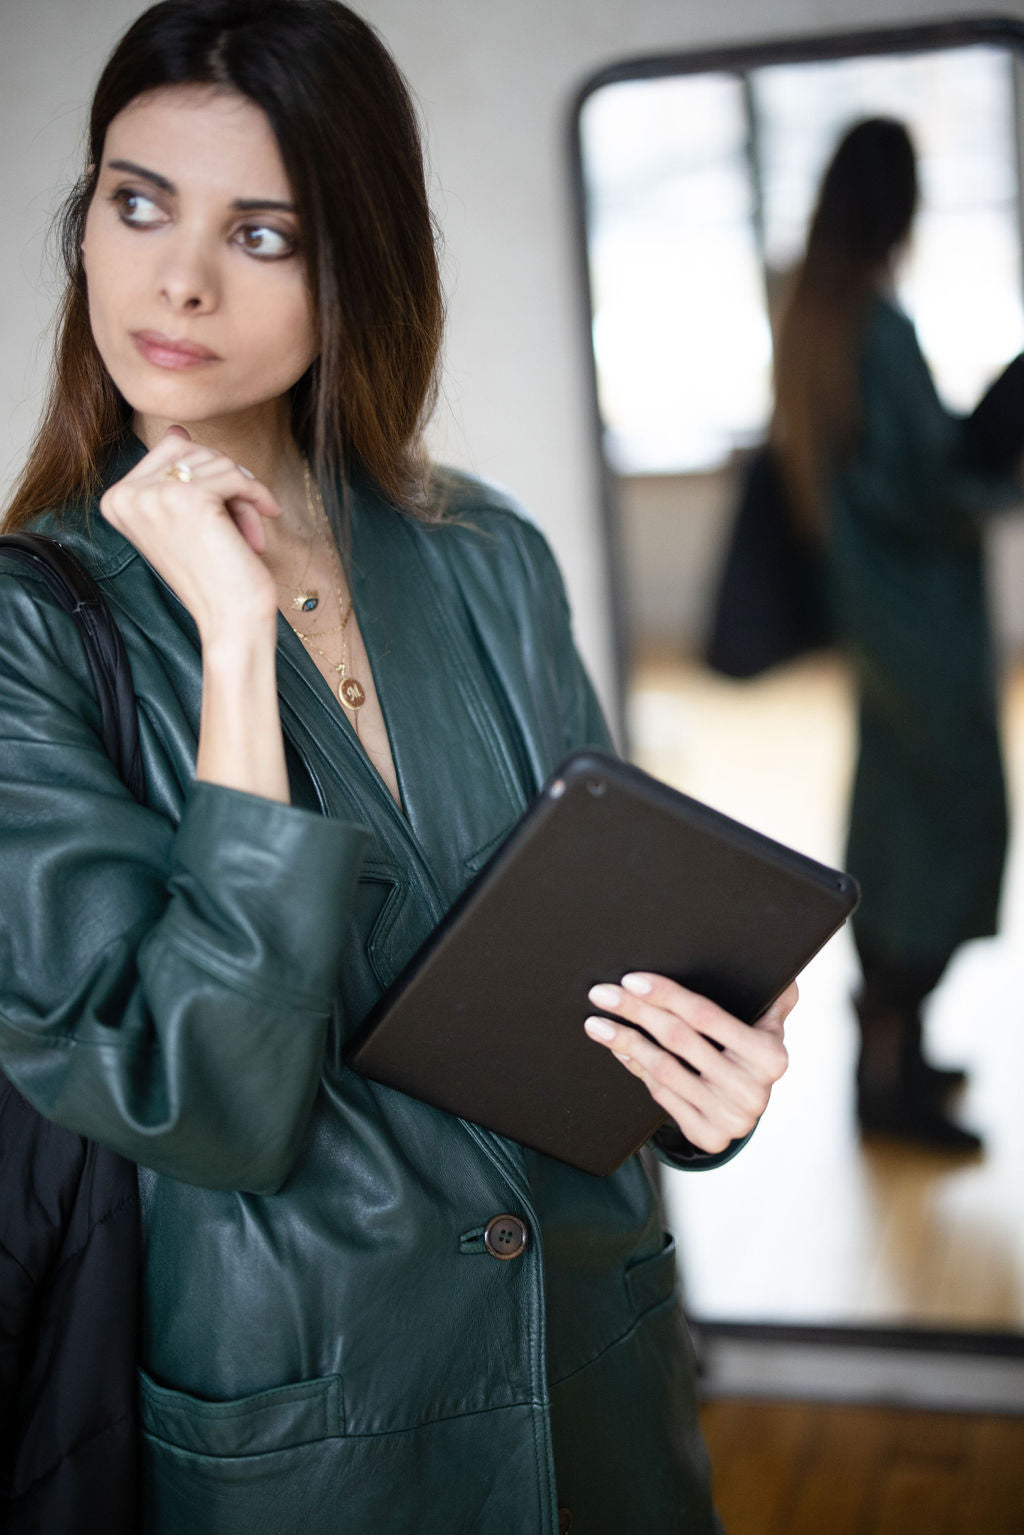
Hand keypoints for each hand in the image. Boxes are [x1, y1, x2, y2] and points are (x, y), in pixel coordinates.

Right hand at [99, 427, 281, 640]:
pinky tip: (262, 526)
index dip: (208, 475)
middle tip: (239, 527)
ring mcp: (154, 495)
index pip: (172, 447)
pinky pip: (235, 476)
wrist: (228, 620)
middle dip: (227, 483)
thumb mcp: (185, 518)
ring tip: (244, 537)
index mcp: (116, 499)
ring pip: (218, 461)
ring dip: (243, 496)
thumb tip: (176, 429)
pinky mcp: (188, 498)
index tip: (222, 513)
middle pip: (195, 449)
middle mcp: (126, 495)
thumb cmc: (213, 574)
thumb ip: (176, 474)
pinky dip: (257, 497)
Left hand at [584, 973, 793, 1154]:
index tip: (632, 980)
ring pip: (664, 1069)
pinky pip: (662, 1094)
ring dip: (624, 1041)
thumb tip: (777, 971)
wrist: (749, 1104)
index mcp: (771, 1056)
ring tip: (597, 1023)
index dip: (666, 995)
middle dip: (635, 1011)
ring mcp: (729, 1118)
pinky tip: (621, 1049)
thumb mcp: (770, 1021)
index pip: (706, 1016)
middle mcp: (753, 1091)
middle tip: (603, 994)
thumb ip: (774, 996)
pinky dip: (636, 1067)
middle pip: (678, 1039)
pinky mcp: (708, 1135)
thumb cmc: (752, 1049)